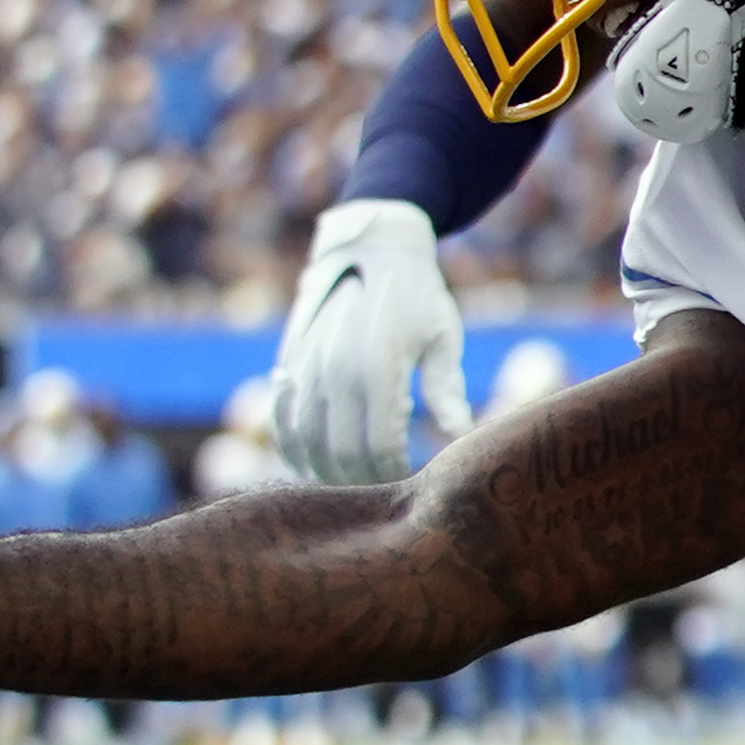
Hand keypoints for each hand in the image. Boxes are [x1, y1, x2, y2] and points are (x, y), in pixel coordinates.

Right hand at [269, 197, 468, 486]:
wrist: (370, 250)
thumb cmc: (418, 298)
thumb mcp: (442, 339)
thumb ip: (447, 391)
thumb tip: (463, 439)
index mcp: (377, 367)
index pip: (380, 447)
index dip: (394, 476)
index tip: (412, 486)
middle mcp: (333, 370)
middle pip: (340, 454)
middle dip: (363, 482)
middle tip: (386, 495)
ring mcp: (305, 368)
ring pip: (305, 444)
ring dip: (325, 474)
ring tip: (353, 488)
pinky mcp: (289, 365)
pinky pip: (281, 422)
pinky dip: (293, 450)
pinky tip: (314, 466)